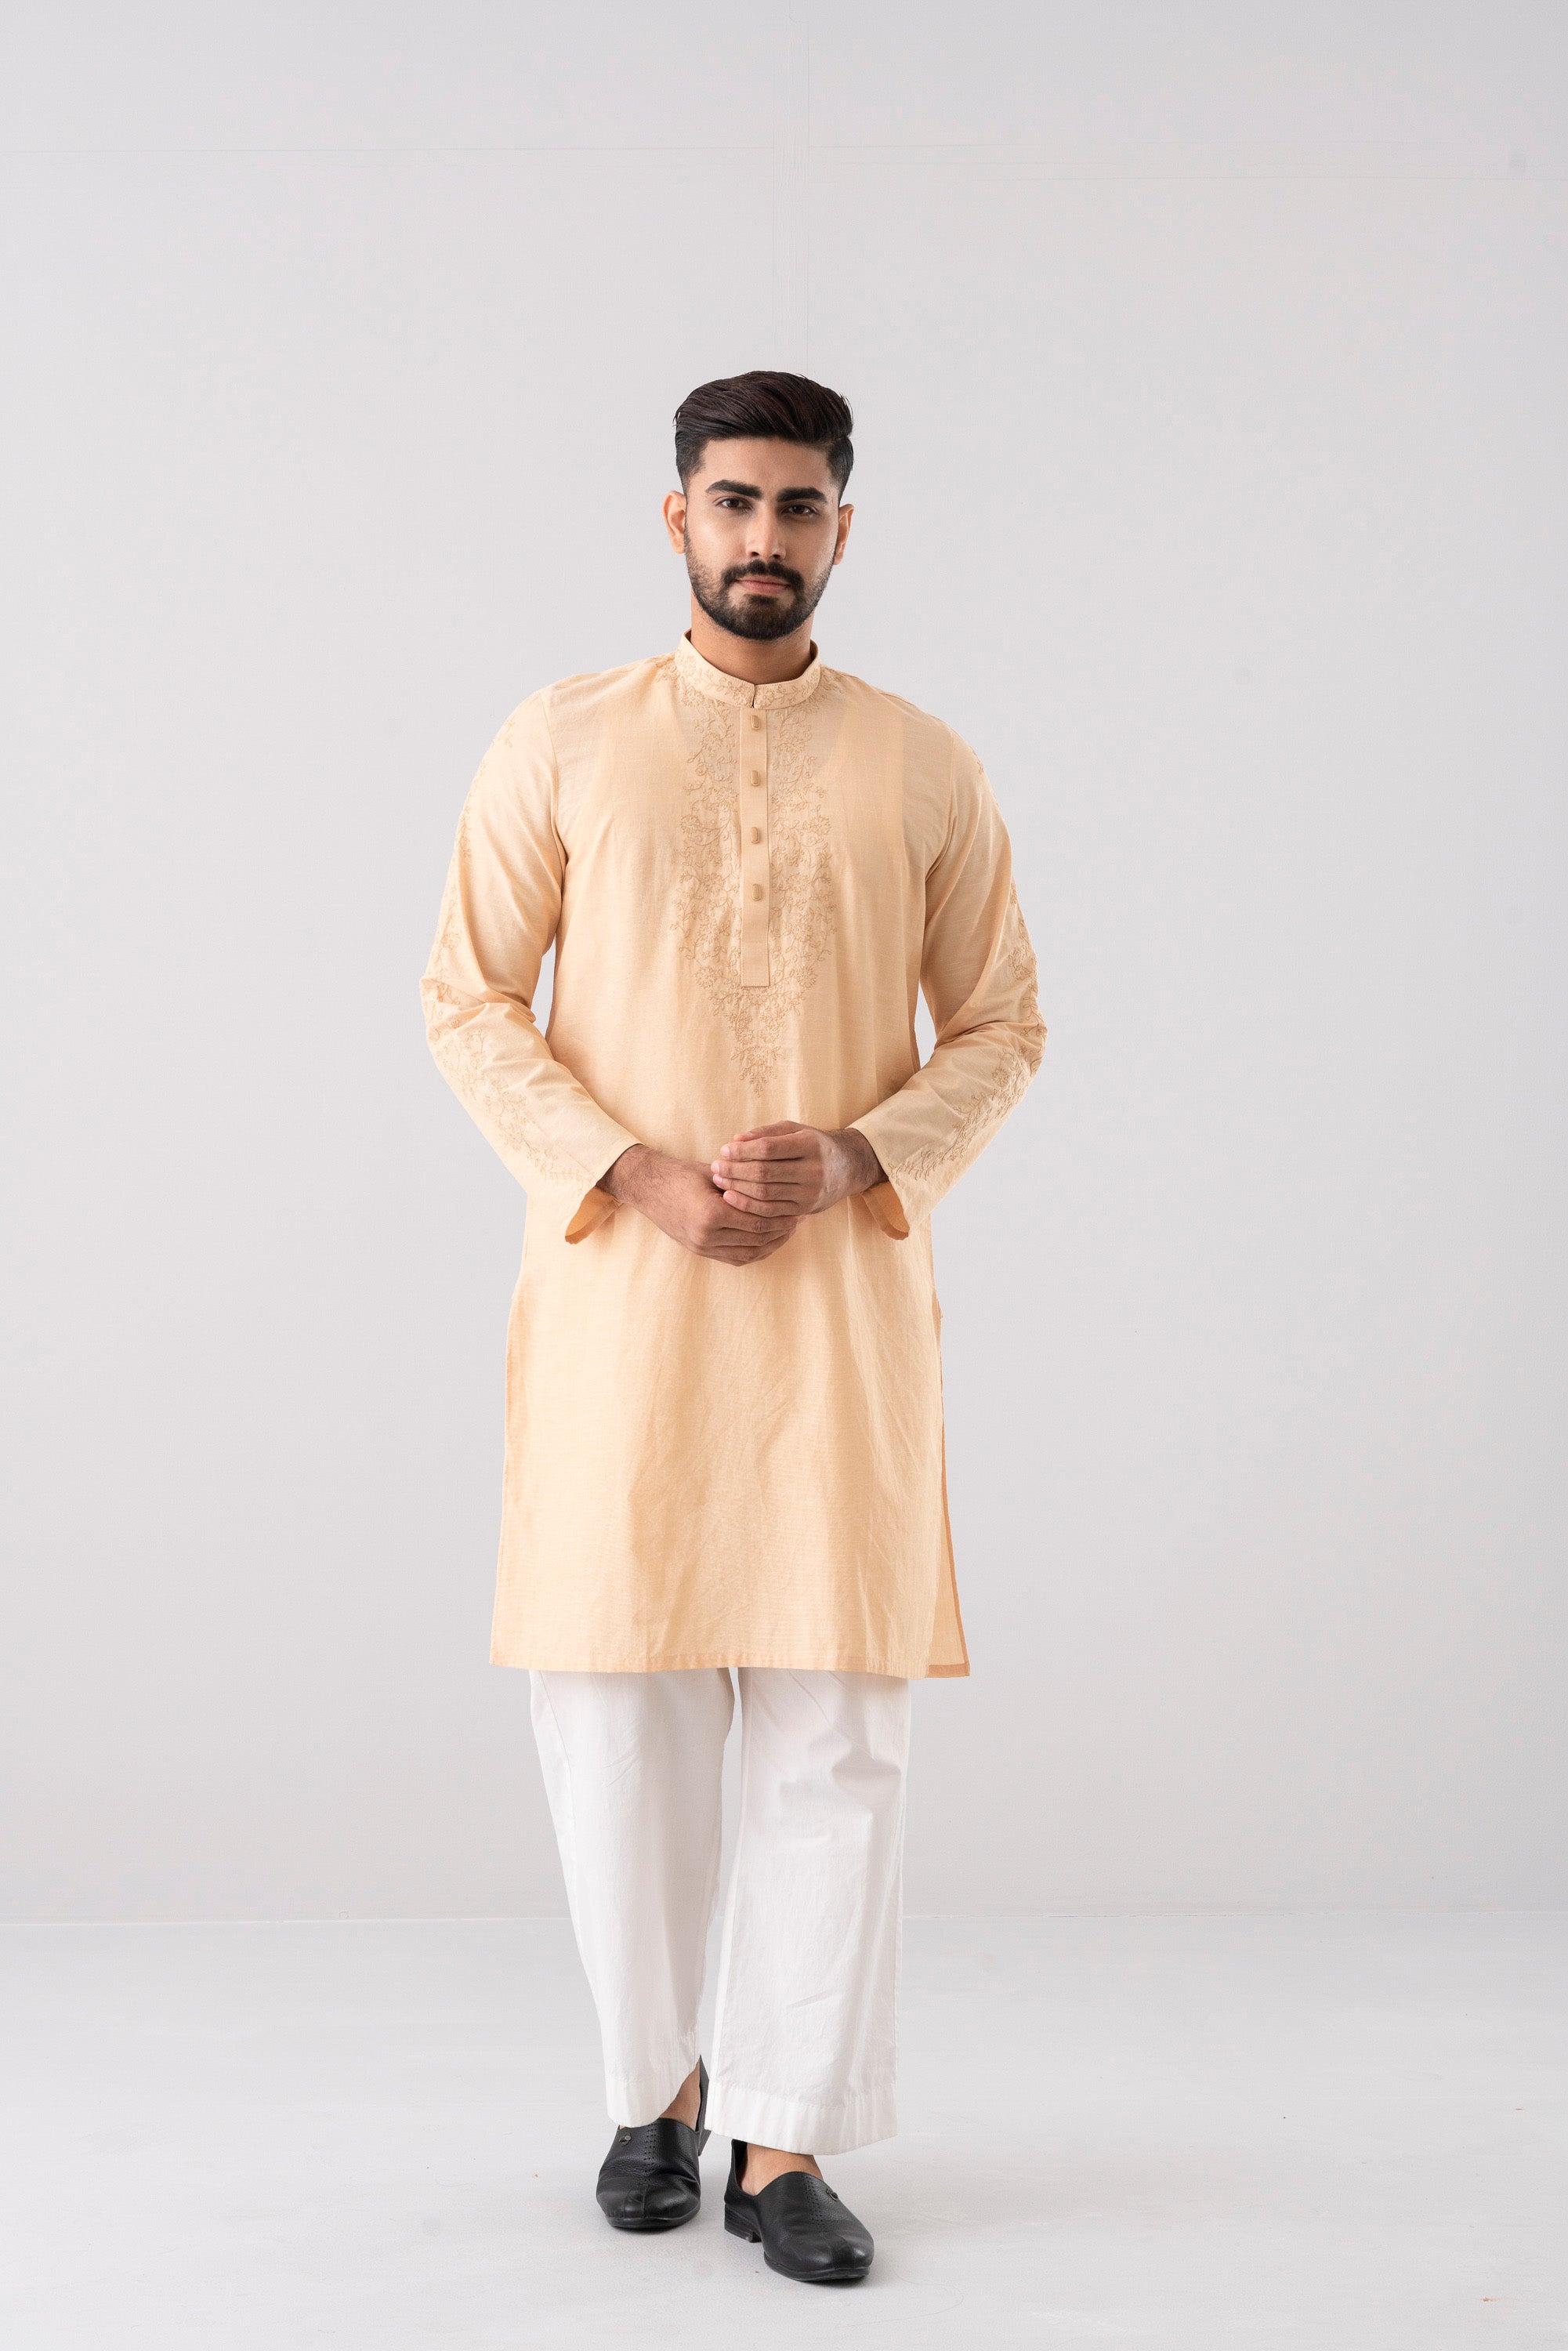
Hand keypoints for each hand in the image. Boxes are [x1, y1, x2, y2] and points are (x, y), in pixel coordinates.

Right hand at [599, 1144, 800, 1265]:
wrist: (648, 1188)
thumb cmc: (683, 1174)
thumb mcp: (716, 1174)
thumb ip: (744, 1187)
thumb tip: (780, 1193)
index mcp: (712, 1214)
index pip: (758, 1222)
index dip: (782, 1219)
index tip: (798, 1210)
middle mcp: (707, 1236)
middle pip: (757, 1240)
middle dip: (781, 1231)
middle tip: (798, 1221)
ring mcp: (702, 1247)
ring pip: (749, 1253)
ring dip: (771, 1244)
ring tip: (787, 1232)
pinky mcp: (700, 1251)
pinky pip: (736, 1258)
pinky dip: (755, 1252)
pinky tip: (768, 1241)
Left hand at [708, 1122, 884, 1219]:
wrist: (846, 1168)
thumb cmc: (812, 1145)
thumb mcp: (794, 1130)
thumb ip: (765, 1133)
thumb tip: (736, 1140)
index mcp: (810, 1145)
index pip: (769, 1148)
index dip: (743, 1150)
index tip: (724, 1150)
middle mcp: (813, 1170)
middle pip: (764, 1173)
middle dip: (735, 1170)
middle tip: (715, 1167)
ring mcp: (810, 1193)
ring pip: (765, 1195)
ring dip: (738, 1189)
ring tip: (720, 1182)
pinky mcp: (805, 1210)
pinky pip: (771, 1212)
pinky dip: (748, 1206)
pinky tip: (732, 1199)